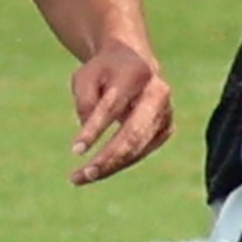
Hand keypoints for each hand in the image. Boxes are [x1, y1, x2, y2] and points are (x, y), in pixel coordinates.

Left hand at [67, 43, 171, 184]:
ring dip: (110, 167)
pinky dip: (118, 164)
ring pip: (138, 148)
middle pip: (133, 133)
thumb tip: (90, 136)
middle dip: (109, 157)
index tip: (75, 151)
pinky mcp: (166, 129)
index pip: (113, 107)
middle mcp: (158, 94)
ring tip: (79, 178)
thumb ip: (86, 103)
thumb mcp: (85, 77)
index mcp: (136, 73)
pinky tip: (96, 171)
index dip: (94, 130)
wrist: (133, 64)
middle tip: (84, 174)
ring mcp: (166, 113)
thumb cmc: (103, 72)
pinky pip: (140, 152)